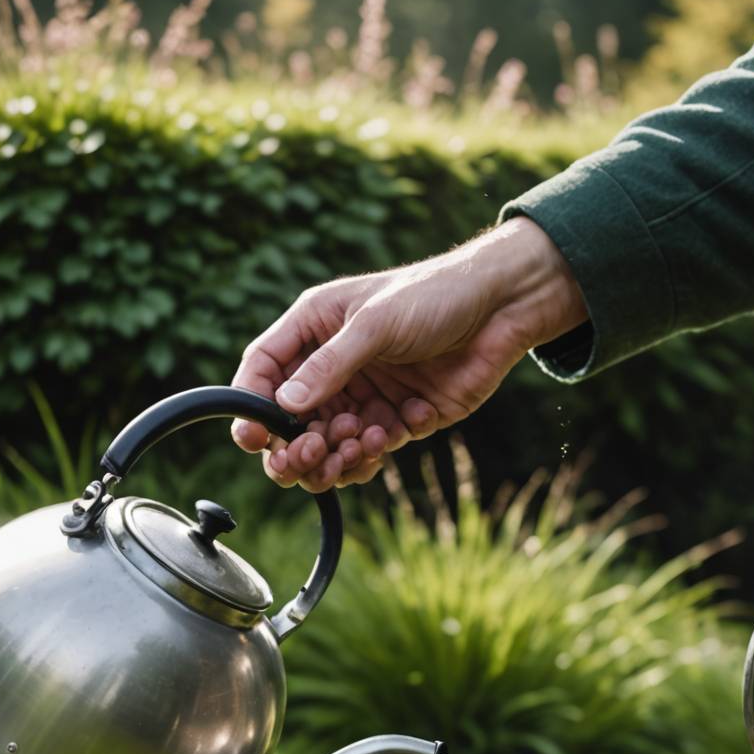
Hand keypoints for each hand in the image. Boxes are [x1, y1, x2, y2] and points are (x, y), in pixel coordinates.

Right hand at [230, 217, 586, 490]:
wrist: (501, 310)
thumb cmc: (434, 296)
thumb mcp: (375, 324)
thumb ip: (330, 365)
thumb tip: (285, 405)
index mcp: (314, 329)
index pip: (265, 371)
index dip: (252, 407)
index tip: (252, 439)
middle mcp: (333, 367)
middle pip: (291, 423)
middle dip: (295, 448)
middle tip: (310, 455)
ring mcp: (364, 397)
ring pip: (328, 448)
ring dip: (335, 457)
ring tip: (361, 442)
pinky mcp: (397, 421)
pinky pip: (369, 453)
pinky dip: (374, 453)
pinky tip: (397, 428)